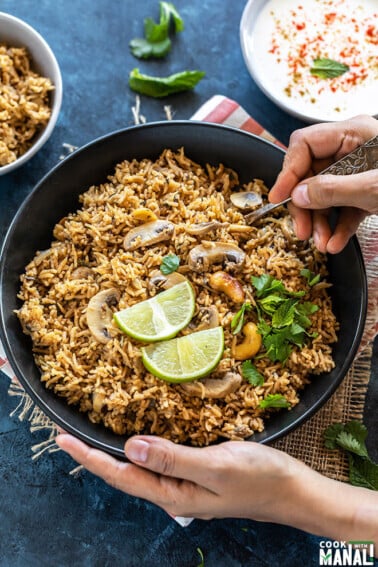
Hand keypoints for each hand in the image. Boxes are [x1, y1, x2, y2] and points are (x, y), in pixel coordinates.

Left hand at [56, 433, 300, 520]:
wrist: (292, 490)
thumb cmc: (259, 479)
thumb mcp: (215, 467)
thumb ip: (172, 458)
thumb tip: (130, 448)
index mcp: (173, 494)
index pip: (121, 476)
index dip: (90, 459)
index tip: (64, 441)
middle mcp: (174, 492)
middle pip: (125, 474)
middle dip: (95, 457)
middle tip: (70, 437)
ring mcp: (186, 484)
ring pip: (141, 467)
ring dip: (115, 453)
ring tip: (93, 437)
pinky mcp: (197, 472)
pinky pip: (161, 459)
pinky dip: (143, 447)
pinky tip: (141, 439)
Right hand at [269, 115, 377, 253]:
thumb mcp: (375, 187)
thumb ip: (334, 190)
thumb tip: (298, 195)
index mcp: (353, 133)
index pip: (304, 145)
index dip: (288, 172)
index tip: (278, 200)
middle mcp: (353, 149)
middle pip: (311, 174)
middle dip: (306, 206)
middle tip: (303, 233)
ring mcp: (360, 171)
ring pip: (326, 194)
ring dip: (321, 222)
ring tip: (322, 245)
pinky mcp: (369, 191)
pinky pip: (344, 206)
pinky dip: (339, 226)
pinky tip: (337, 244)